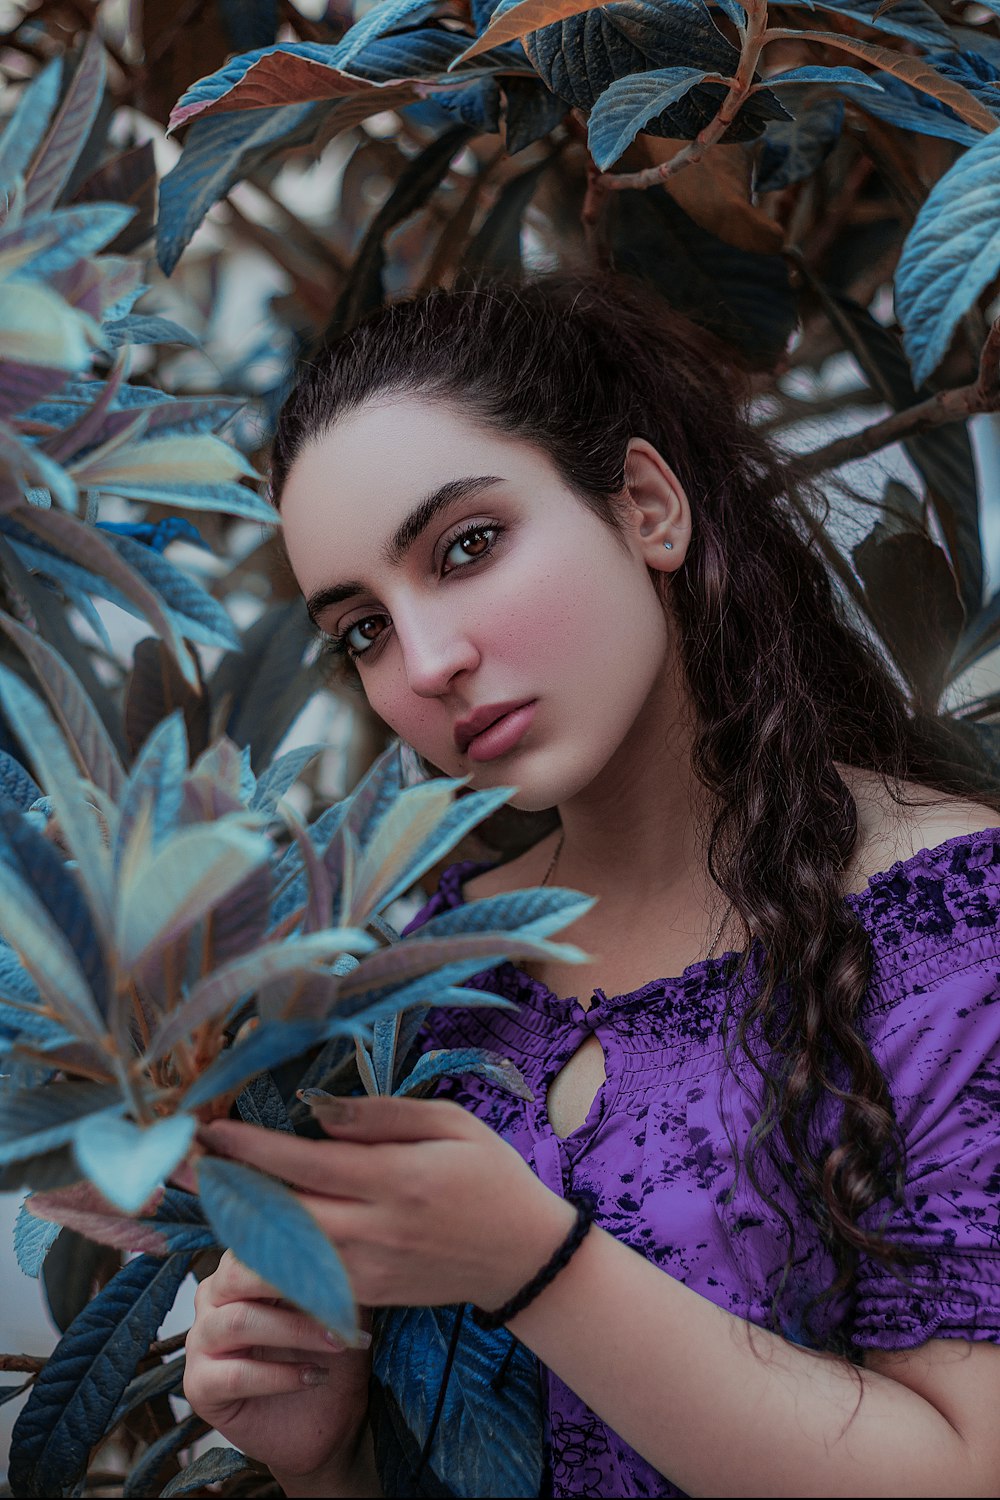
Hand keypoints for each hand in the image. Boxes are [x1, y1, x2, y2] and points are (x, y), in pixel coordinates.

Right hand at [183, 1249, 372, 1480]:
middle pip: (238, 1276)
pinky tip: (313, 1377)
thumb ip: (336, 1271)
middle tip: (338, 1301)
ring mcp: (201, 1341)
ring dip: (295, 1331)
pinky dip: (280, 1375)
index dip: (298, 1249)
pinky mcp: (199, 1386)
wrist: (325, 1420)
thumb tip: (350, 1241)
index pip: (257, 1243)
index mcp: (241, 1269)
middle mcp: (213, 1298)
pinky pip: (235, 1374)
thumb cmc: (330, 1352)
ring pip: (239, 1321)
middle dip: (291, 1285)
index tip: (341, 1258)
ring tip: (338, 1343)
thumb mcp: (341, 1304)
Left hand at [197, 1097, 575, 1312]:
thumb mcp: (452, 1123)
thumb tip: (317, 1112)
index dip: (252, 1149)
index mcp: (396, 1181)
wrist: (521, 1258)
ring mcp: (366, 1270)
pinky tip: (243, 1230)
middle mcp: (374, 1230)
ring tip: (205, 1190)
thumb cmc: (489, 1175)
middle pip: (280, 1215)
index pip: (307, 1165)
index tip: (209, 1130)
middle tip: (182, 1162)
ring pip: (281, 1253)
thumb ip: (384, 1116)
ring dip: (236, 1224)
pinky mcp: (364, 1295)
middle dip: (226, 1188)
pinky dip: (266, 1256)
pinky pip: (300, 1277)